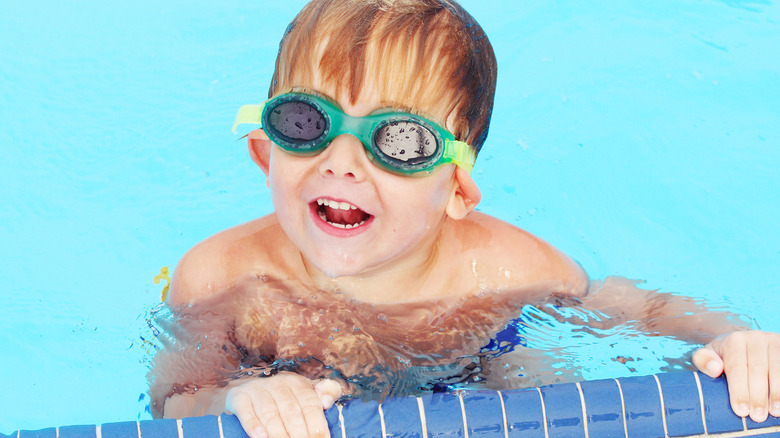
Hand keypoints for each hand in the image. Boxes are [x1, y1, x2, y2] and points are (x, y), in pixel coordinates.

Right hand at [225, 372, 341, 437]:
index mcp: (298, 383)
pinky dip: (253, 426)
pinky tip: (261, 437)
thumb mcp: (306, 392)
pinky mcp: (239, 397)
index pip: (310, 405)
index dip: (317, 426)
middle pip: (291, 412)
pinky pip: (246, 412)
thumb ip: (325, 392)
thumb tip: (328, 401)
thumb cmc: (284, 397)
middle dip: (299, 434)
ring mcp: (257, 390)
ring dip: (278, 434)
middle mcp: (278, 384)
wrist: (247, 391)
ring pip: (270, 414)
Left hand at [693, 330, 779, 421]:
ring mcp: (773, 341)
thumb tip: (715, 369)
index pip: (737, 367)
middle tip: (757, 416)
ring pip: (777, 368)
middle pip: (758, 369)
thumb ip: (703, 360)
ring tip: (774, 412)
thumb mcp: (707, 354)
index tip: (741, 411)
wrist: (743, 341)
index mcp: (735, 340)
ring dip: (777, 392)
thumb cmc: (723, 355)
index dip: (739, 390)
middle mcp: (755, 338)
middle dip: (758, 395)